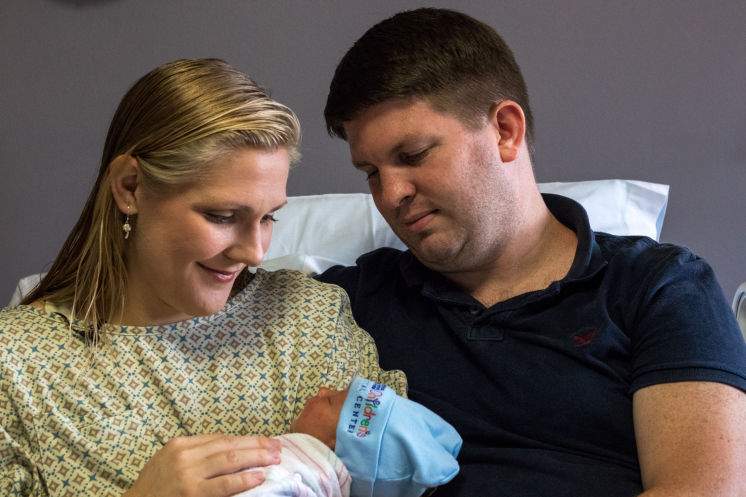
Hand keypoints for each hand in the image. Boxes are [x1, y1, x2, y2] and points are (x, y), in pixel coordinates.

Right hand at [122, 433, 280, 496]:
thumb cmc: (154, 489)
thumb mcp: (169, 462)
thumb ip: (194, 454)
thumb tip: (229, 449)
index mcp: (179, 444)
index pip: (220, 438)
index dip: (245, 439)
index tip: (264, 440)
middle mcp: (184, 455)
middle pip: (228, 445)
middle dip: (256, 445)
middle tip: (277, 447)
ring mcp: (187, 474)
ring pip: (229, 460)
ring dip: (256, 458)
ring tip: (274, 458)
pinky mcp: (191, 493)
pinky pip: (224, 484)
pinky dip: (244, 479)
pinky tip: (259, 476)